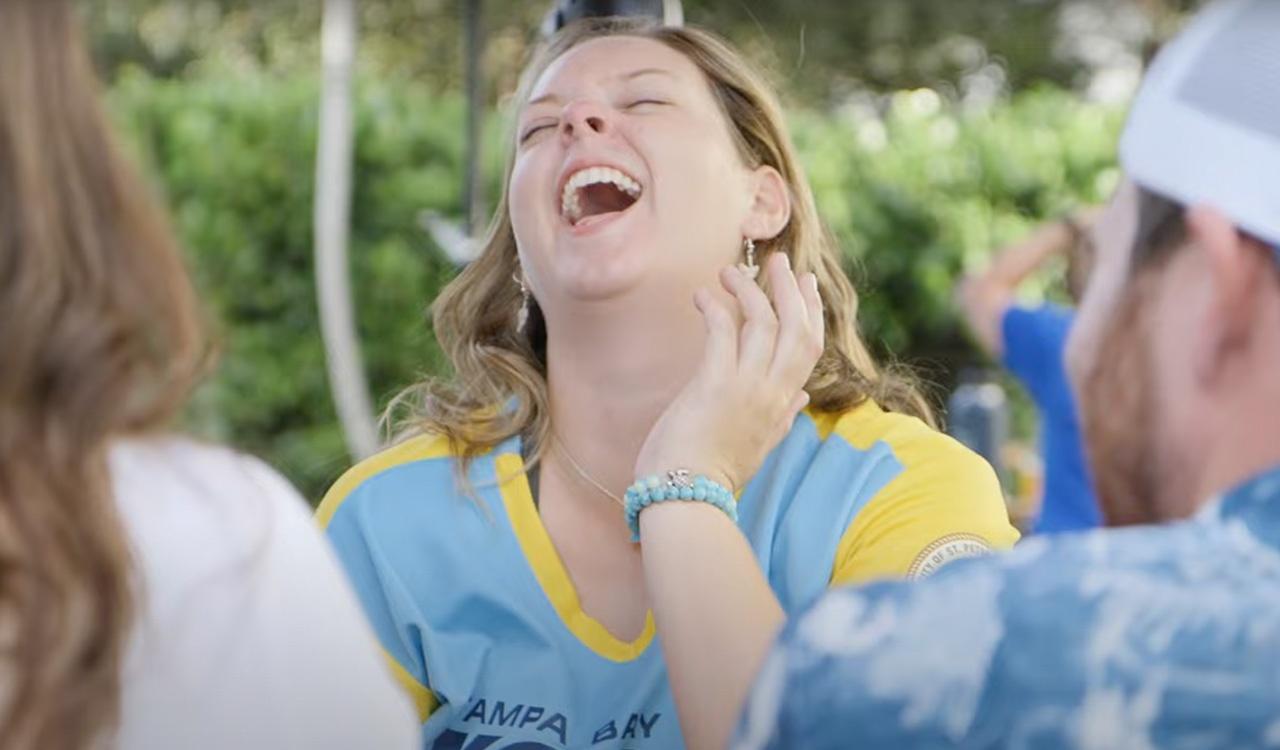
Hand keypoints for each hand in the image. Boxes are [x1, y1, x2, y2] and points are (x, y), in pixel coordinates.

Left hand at [634, 251, 823, 493]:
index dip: (811, 311)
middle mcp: (772, 394)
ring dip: (748, 290)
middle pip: (797, 329)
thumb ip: (783, 418)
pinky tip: (702, 296)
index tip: (804, 284)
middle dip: (789, 290)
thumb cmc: (712, 474)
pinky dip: (714, 307)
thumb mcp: (760, 446)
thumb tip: (803, 398)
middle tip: (777, 261)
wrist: (686, 500)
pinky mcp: (714, 386)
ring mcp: (746, 389)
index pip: (810, 349)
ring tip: (729, 271)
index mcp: (783, 406)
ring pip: (763, 324)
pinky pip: (722, 332)